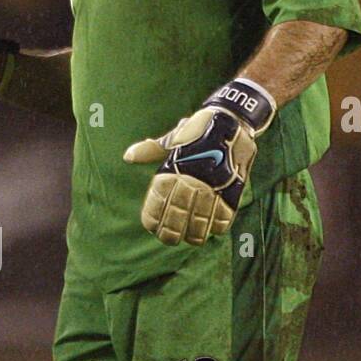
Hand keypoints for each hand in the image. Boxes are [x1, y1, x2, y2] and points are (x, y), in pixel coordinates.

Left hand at [123, 78, 275, 245]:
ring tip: (192, 241)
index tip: (151, 228)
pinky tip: (214, 231)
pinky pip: (226, 213)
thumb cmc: (199, 129)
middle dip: (172, 231)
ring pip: (201, 218)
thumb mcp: (173, 138)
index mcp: (174, 168)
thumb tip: (128, 156)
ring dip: (196, 233)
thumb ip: (152, 150)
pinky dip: (219, 224)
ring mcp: (213, 185)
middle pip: (178, 214)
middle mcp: (191, 180)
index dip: (153, 217)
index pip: (158, 200)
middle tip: (170, 239)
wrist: (233, 119)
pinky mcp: (233, 188)